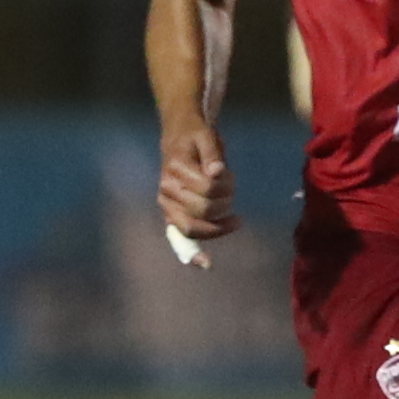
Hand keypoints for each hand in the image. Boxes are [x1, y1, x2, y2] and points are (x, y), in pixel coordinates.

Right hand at [158, 122, 239, 248]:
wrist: (178, 138)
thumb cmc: (194, 137)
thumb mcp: (206, 136)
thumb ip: (212, 153)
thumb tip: (217, 171)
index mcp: (174, 170)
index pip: (207, 188)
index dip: (224, 185)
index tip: (229, 175)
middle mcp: (167, 191)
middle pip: (204, 210)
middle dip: (224, 203)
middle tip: (231, 190)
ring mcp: (168, 206)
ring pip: (196, 227)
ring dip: (219, 223)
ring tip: (230, 209)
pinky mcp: (173, 216)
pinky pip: (183, 238)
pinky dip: (192, 252)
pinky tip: (204, 263)